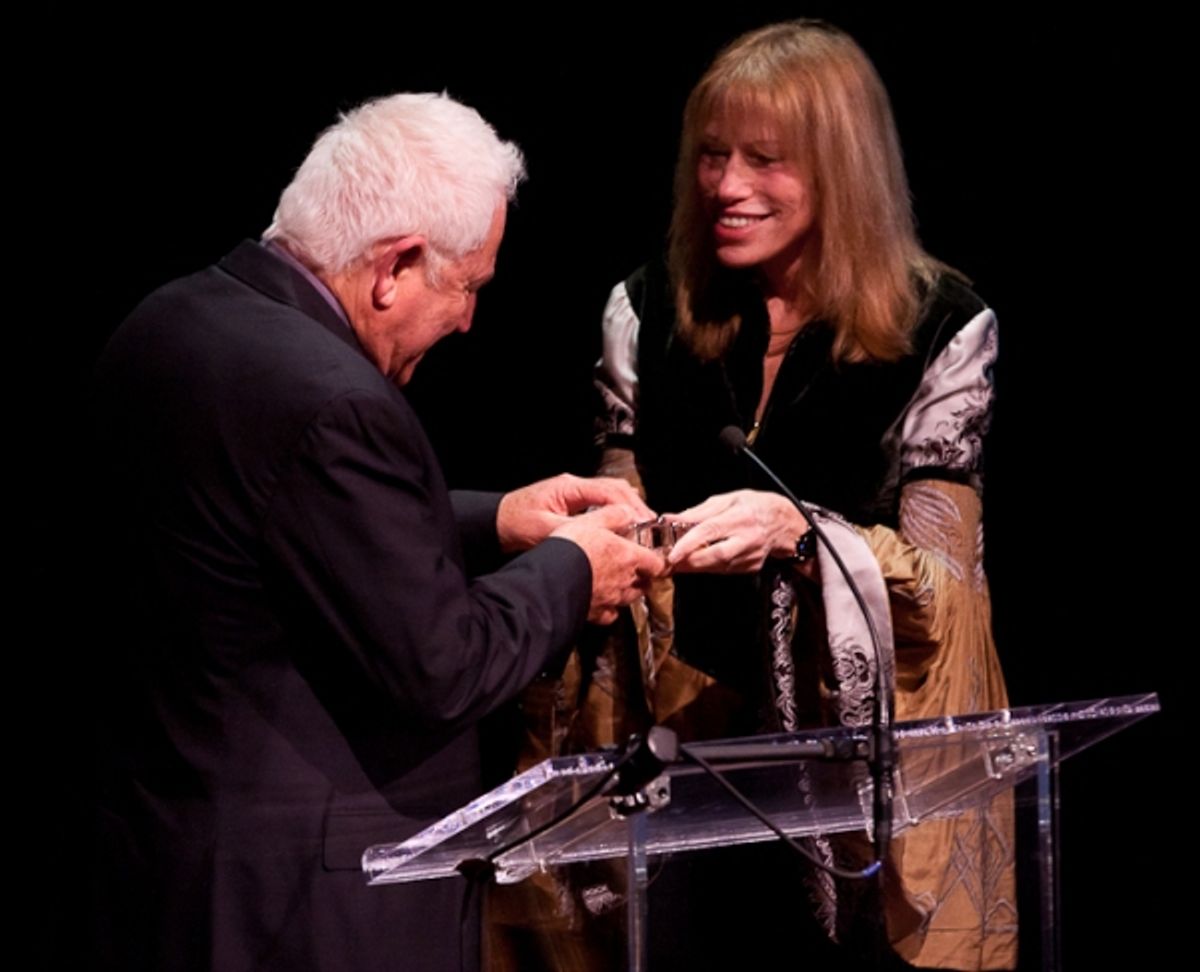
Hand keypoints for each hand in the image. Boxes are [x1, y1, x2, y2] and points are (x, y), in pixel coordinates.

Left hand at [497, 473, 653, 552]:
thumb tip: (600, 536)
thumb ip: (573, 532)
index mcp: (569, 487)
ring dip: (629, 509)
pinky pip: (602, 502)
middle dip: (636, 506)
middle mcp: (575, 486)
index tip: (645, 523)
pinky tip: (625, 529)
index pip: (610, 491)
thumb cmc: (514, 523)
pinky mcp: (573, 503)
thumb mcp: (542, 531)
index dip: (631, 507)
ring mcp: (575, 492)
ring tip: (644, 529)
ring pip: (612, 494)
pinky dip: (617, 512)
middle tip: (652, 527)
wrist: (495, 522)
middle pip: (616, 489)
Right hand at [551, 504, 666, 623]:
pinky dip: (610, 610)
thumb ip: (614, 515)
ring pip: (629, 599)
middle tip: (638, 571)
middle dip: (643, 577)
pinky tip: (604, 603)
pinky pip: (610, 615)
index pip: (656, 563)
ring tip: (621, 585)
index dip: (657, 561)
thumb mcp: (593, 520)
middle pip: (644, 583)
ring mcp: (611, 598)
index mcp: (628, 556)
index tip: (654, 559)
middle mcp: (624, 580)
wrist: (553, 578)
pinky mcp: (596, 612)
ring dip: (629, 592)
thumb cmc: (572, 548)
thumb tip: (627, 512)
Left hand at [665, 489, 808, 573]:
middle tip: (670, 563)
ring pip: (718, 566)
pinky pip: (724, 569)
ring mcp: (751, 555)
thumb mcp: (726, 500)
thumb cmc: (753, 506)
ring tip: (679, 563)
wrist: (783, 522)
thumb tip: (670, 518)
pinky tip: (698, 562)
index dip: (689, 544)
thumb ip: (697, 512)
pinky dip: (708, 567)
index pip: (710, 531)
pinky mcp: (751, 566)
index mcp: (740, 517)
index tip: (672, 553)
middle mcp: (747, 538)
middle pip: (715, 556)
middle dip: (690, 562)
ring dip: (695, 566)